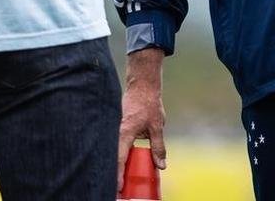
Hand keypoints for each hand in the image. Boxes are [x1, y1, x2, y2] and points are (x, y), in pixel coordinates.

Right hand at [118, 47, 165, 191]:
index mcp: (125, 133)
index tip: (119, 188)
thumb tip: (161, 166)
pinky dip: (118, 155)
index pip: (120, 159)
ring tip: (119, 180)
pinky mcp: (117, 127)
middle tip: (118, 189)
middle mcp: (116, 132)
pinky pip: (116, 144)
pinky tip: (123, 164)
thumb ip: (158, 147)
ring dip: (117, 165)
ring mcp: (115, 129)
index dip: (118, 175)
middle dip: (115, 174)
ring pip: (113, 151)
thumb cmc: (148, 103)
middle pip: (113, 158)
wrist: (141, 85)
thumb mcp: (157, 126)